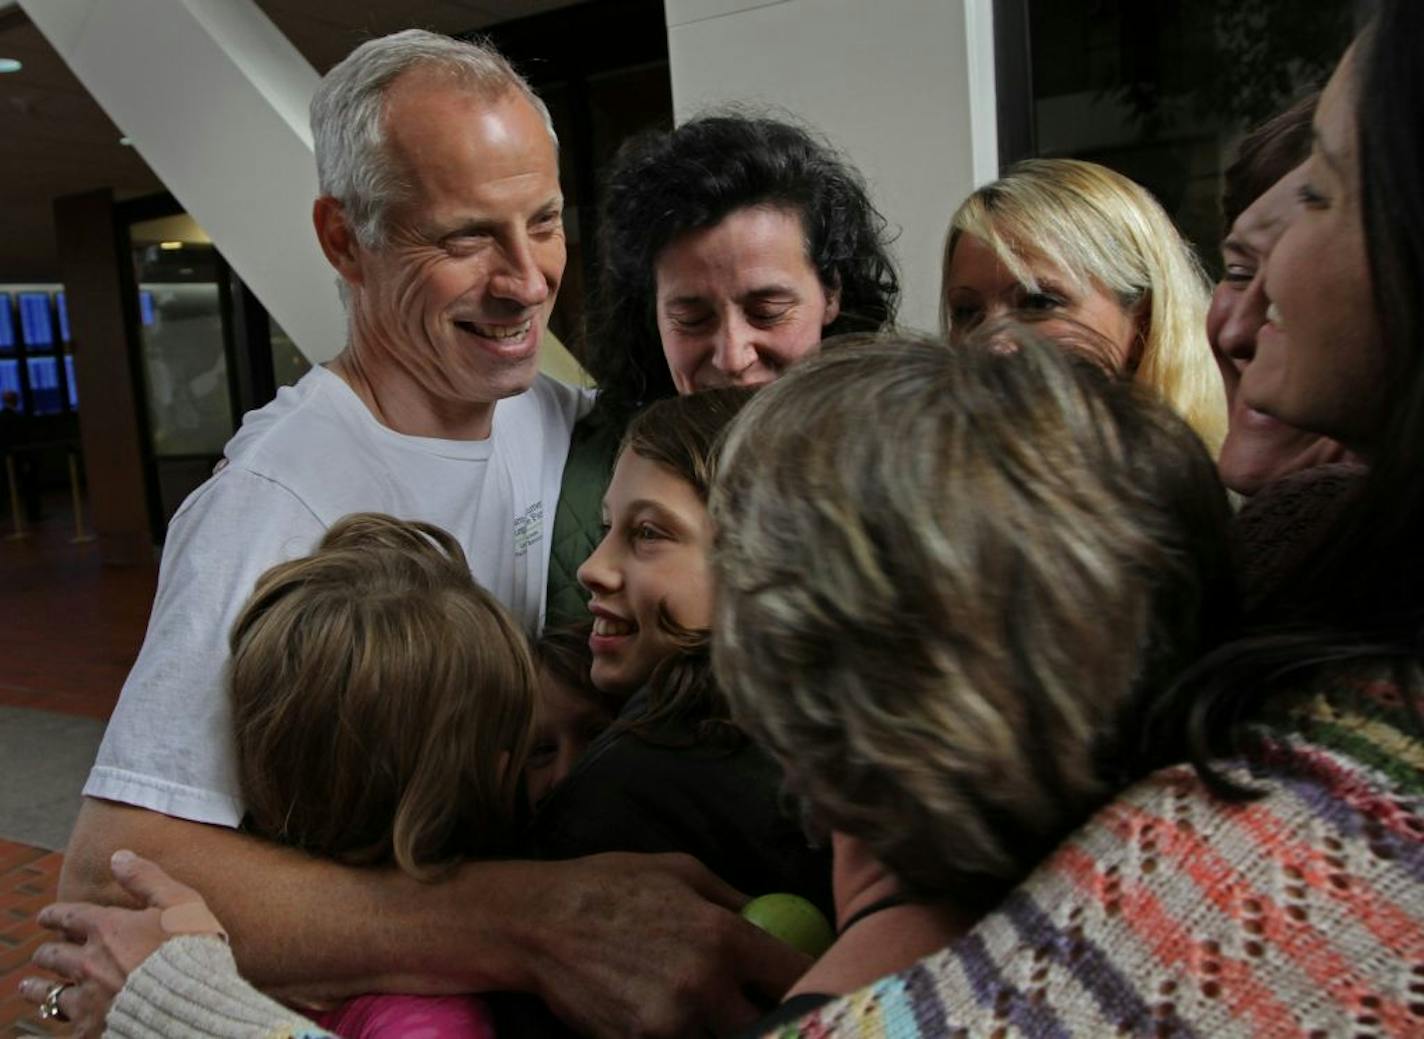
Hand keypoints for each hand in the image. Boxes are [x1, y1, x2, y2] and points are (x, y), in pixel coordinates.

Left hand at [19, 849, 225, 1037]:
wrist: (192, 1001)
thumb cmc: (192, 949)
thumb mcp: (179, 902)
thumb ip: (147, 879)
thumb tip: (119, 856)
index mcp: (109, 930)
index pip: (69, 916)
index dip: (54, 915)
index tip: (46, 916)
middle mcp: (90, 963)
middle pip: (53, 956)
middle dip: (46, 953)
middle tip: (43, 954)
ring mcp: (88, 999)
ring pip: (48, 993)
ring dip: (37, 988)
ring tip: (30, 987)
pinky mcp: (92, 1028)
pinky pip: (64, 1025)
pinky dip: (56, 1022)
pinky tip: (54, 1023)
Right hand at [515, 852, 811, 1036]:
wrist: (538, 922)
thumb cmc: (612, 885)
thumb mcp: (682, 871)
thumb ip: (734, 900)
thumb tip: (773, 916)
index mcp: (723, 936)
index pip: (796, 974)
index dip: (814, 981)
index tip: (819, 980)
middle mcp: (704, 985)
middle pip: (768, 1023)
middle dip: (774, 1016)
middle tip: (772, 1005)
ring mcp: (670, 1023)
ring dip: (727, 1026)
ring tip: (718, 1006)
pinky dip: (686, 1033)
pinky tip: (679, 1014)